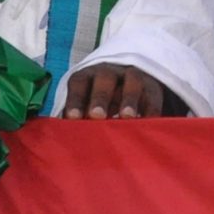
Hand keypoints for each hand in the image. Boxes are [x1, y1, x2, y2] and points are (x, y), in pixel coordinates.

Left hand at [62, 62, 183, 119]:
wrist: (130, 85)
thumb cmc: (98, 104)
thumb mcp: (86, 105)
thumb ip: (76, 119)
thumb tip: (61, 141)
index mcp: (88, 77)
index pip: (79, 83)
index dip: (76, 99)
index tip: (73, 118)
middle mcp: (110, 73)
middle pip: (104, 79)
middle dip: (100, 97)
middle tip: (96, 116)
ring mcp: (133, 77)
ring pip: (131, 83)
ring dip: (128, 99)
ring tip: (126, 117)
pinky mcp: (152, 88)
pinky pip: (152, 96)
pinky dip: (151, 109)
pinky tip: (148, 122)